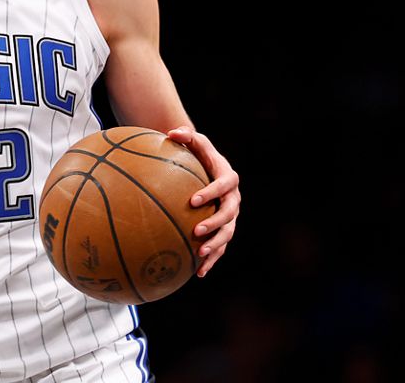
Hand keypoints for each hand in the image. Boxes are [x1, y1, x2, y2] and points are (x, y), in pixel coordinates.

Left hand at [167, 126, 239, 277]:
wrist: (207, 170)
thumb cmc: (198, 155)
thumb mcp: (195, 142)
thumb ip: (186, 136)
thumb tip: (171, 132)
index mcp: (228, 178)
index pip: (223, 185)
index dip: (210, 193)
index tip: (193, 201)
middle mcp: (233, 199)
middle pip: (229, 214)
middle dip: (214, 225)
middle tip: (196, 232)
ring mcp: (231, 217)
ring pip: (228, 234)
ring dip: (216, 246)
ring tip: (200, 254)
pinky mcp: (224, 230)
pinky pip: (220, 247)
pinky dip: (211, 260)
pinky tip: (198, 272)